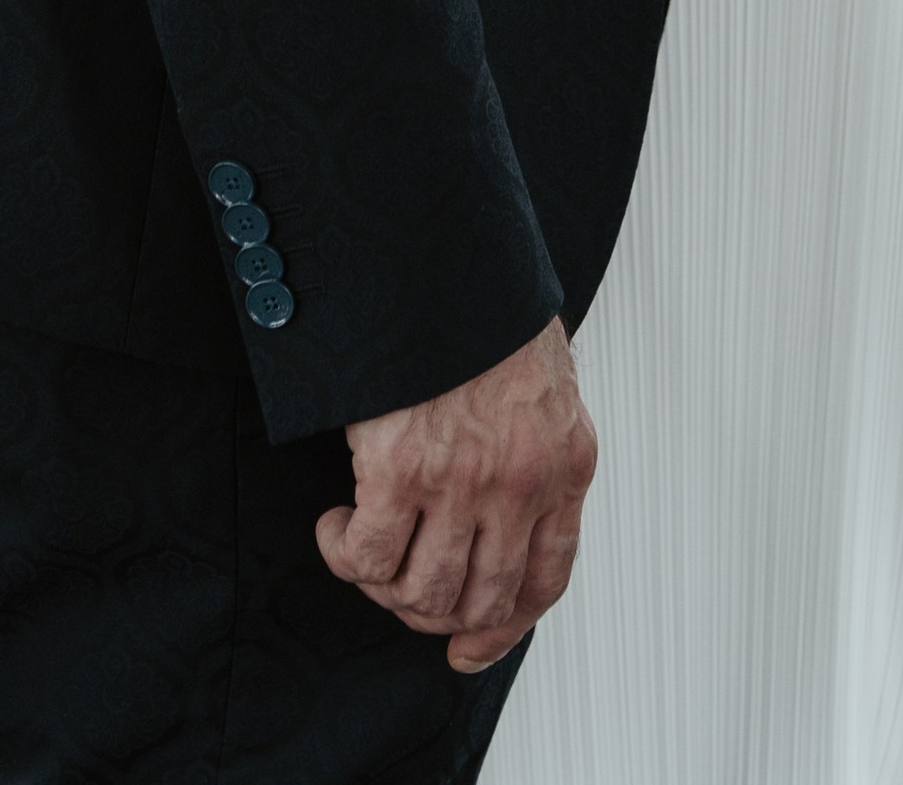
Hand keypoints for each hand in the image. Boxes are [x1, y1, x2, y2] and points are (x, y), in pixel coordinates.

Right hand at [315, 316, 596, 674]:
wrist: (445, 253)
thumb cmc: (484, 313)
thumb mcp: (541, 390)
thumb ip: (533, 457)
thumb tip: (497, 532)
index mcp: (565, 464)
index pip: (544, 581)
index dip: (501, 630)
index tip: (468, 648)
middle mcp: (521, 484)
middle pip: (479, 600)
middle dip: (431, 611)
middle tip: (398, 586)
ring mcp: (463, 481)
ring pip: (421, 592)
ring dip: (384, 587)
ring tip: (364, 549)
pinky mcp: (400, 469)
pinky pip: (367, 556)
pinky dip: (344, 554)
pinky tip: (337, 525)